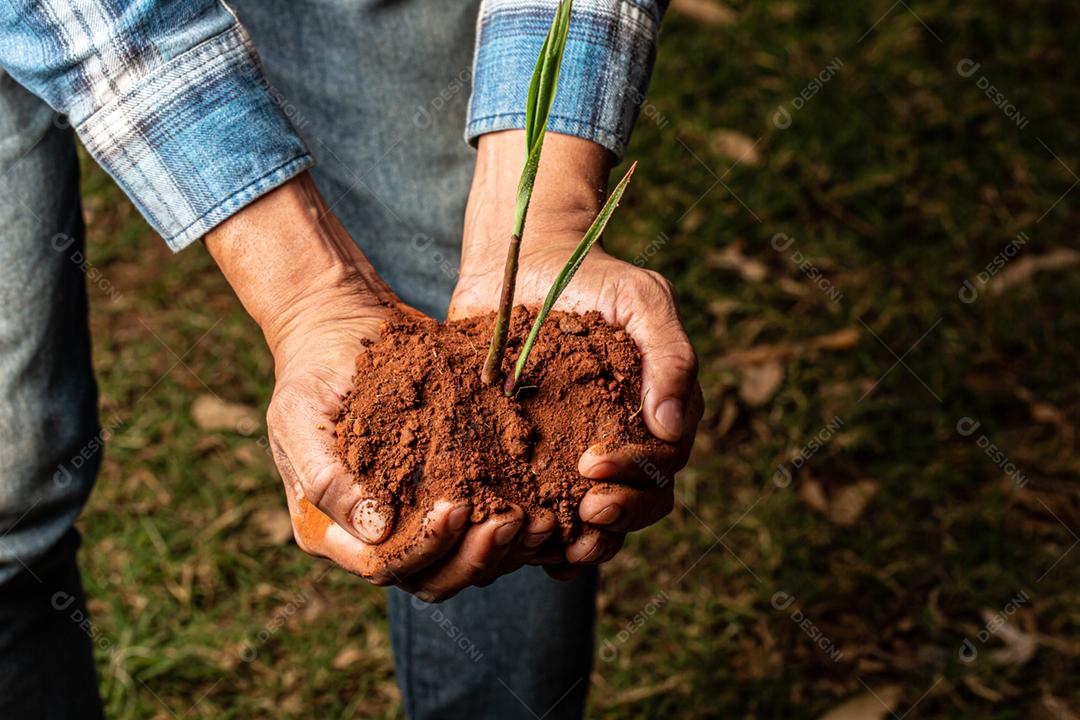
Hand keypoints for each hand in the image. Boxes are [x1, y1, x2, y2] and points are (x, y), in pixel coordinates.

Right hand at [206, 173, 558, 600]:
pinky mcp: (447, 490)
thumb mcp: (300, 418)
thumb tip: (377, 533)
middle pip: (432, 577)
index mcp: (330, 530)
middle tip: (517, 522)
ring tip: (542, 520)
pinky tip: (546, 502)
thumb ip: (327, 479)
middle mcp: (374, 535)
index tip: (459, 508)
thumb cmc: (312, 371)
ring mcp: (414, 516)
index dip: (425, 549)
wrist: (343, 327)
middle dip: (476, 557)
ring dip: (505, 549)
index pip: (383, 566)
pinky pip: (483, 523)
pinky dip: (513, 520)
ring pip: (464, 559)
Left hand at [451, 131, 703, 577]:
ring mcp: (575, 455)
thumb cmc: (591, 277)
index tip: (591, 466)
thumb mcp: (640, 299)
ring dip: (583, 542)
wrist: (522, 264)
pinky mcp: (529, 459)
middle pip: (636, 503)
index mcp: (655, 414)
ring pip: (595, 521)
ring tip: (555, 547)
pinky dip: (538, 537)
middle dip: (615, 518)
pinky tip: (519, 547)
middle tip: (583, 513)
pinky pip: (542, 511)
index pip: (662, 465)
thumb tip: (672, 429)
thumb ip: (669, 354)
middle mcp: (622, 442)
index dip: (634, 477)